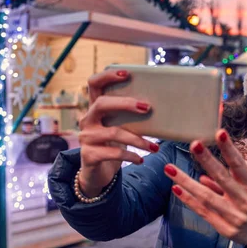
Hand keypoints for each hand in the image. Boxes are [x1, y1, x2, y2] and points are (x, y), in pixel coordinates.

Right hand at [78, 69, 158, 196]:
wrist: (98, 174)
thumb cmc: (113, 145)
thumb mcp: (120, 128)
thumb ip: (130, 117)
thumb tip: (160, 107)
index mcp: (95, 108)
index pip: (94, 84)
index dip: (107, 76)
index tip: (127, 74)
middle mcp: (88, 120)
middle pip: (102, 103)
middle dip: (125, 103)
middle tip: (147, 107)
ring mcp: (86, 138)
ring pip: (113, 132)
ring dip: (137, 139)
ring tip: (154, 147)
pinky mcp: (89, 155)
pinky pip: (113, 153)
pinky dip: (130, 156)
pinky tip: (141, 159)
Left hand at [164, 130, 246, 247]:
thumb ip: (229, 180)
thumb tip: (202, 176)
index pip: (239, 164)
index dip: (229, 149)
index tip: (220, 132)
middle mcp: (244, 200)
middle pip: (222, 177)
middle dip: (206, 160)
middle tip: (194, 144)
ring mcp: (234, 216)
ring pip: (206, 197)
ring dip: (186, 181)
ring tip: (169, 169)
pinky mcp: (225, 229)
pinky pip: (203, 212)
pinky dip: (188, 200)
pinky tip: (176, 188)